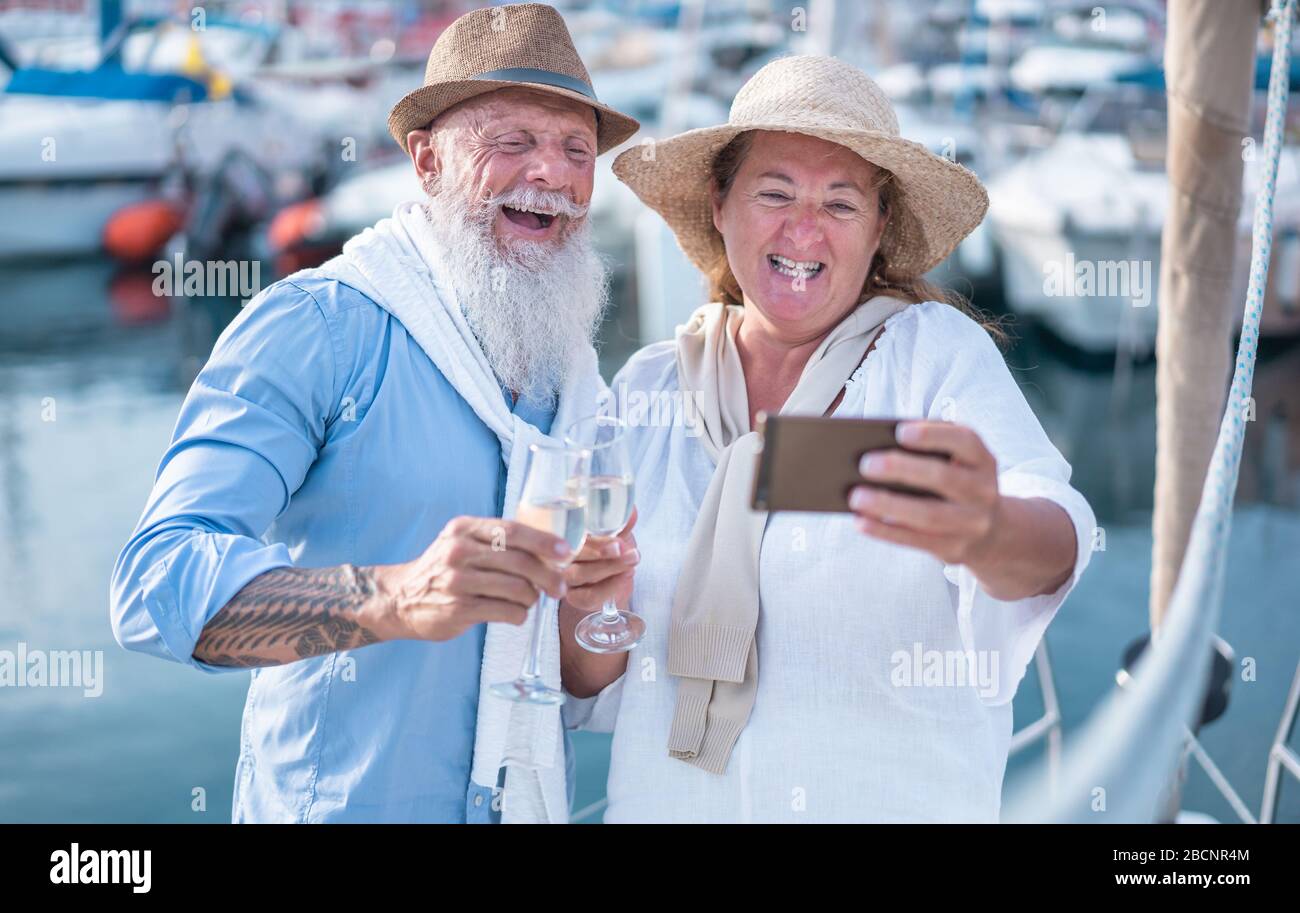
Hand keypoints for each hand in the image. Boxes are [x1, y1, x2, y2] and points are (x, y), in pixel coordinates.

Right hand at [373, 516, 570, 641]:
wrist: (400, 599)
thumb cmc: (443, 570)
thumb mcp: (462, 542)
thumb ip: (496, 540)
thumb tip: (548, 549)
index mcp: (464, 529)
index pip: (512, 530)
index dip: (544, 541)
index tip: (566, 552)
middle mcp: (459, 551)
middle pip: (520, 561)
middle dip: (548, 576)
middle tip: (559, 588)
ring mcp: (457, 581)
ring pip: (517, 589)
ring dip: (532, 598)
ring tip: (529, 600)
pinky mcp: (459, 609)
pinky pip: (506, 611)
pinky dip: (519, 614)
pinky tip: (515, 614)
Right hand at [562, 507, 639, 613]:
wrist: (615, 575)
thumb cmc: (609, 546)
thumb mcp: (615, 530)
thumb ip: (619, 521)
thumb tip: (630, 511)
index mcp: (557, 532)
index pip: (559, 535)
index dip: (580, 539)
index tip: (614, 540)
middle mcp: (552, 555)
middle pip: (567, 555)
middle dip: (598, 552)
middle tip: (622, 549)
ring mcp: (560, 579)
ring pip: (578, 575)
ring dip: (609, 567)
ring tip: (632, 558)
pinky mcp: (573, 598)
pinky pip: (588, 596)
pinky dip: (610, 586)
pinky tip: (626, 575)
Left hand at [849, 421, 1001, 565]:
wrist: (992, 532)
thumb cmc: (956, 483)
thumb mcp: (957, 461)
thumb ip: (929, 449)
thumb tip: (879, 448)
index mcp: (982, 460)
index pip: (966, 441)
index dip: (933, 435)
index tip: (900, 432)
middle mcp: (983, 491)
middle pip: (944, 478)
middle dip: (902, 469)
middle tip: (865, 464)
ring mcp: (972, 523)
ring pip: (929, 515)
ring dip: (888, 505)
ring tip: (856, 497)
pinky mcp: (954, 549)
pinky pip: (916, 541)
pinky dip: (885, 531)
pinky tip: (860, 521)